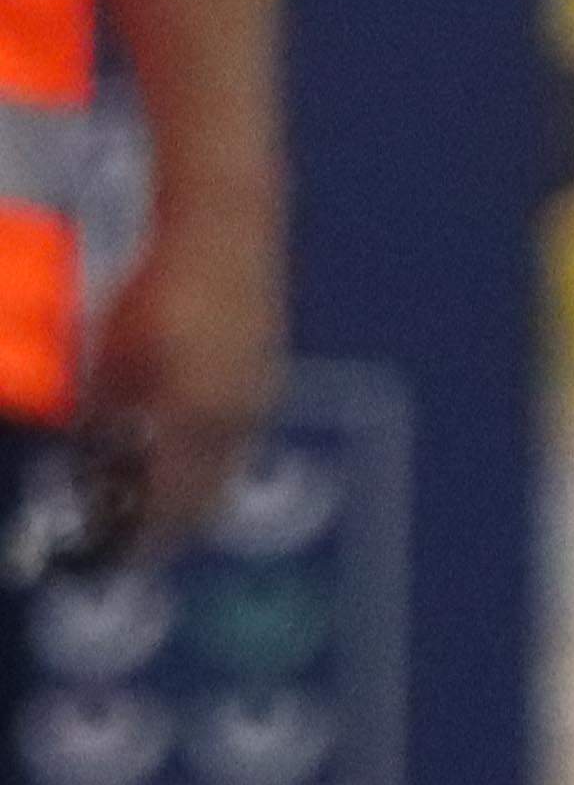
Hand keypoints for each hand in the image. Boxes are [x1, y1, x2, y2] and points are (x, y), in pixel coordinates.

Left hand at [80, 207, 284, 559]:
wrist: (224, 227)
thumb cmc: (158, 293)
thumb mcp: (115, 360)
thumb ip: (111, 415)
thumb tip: (100, 458)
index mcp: (201, 420)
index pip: (172, 505)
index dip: (141, 538)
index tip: (113, 557)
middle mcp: (238, 419)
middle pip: (206, 495)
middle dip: (169, 519)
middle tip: (129, 534)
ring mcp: (258, 397)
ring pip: (221, 465)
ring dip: (188, 485)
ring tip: (147, 489)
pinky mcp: (264, 374)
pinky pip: (231, 435)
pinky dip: (203, 452)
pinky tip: (175, 438)